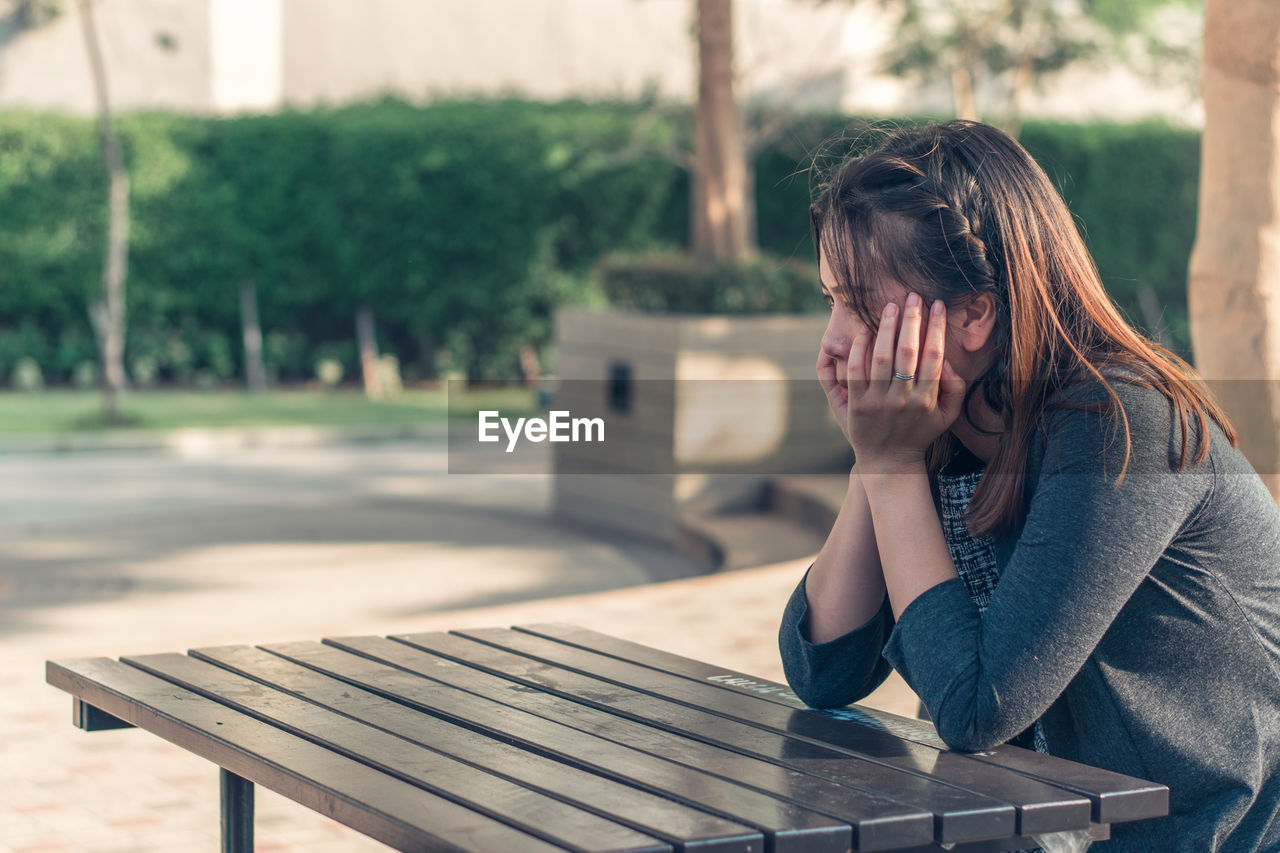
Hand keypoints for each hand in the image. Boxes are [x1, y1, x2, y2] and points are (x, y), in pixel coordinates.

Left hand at [845, 294, 965, 470]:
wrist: (889, 462)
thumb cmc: (920, 433)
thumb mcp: (948, 416)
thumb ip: (956, 388)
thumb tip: (947, 362)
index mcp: (928, 399)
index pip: (934, 355)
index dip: (937, 327)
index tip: (938, 305)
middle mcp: (904, 399)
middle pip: (909, 351)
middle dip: (912, 319)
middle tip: (912, 296)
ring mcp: (878, 402)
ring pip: (882, 357)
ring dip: (886, 328)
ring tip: (890, 306)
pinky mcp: (857, 404)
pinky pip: (857, 371)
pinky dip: (860, 349)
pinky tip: (866, 330)